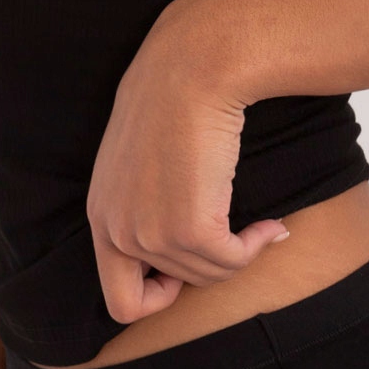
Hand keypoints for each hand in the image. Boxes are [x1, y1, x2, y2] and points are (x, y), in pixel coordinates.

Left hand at [87, 12, 289, 324]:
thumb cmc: (173, 98)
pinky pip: (233, 261)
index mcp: (100, 217)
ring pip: (207, 275)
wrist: (192, 68)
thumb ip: (145, 203)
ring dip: (238, 252)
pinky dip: (256, 246)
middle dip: (206, 271)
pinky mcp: (189, 227)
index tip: (188, 260)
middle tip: (229, 240)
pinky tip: (268, 222)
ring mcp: (149, 233)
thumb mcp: (138, 160)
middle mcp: (116, 231)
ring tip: (253, 220)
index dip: (161, 293)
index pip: (122, 300)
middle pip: (172, 292)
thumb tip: (184, 237)